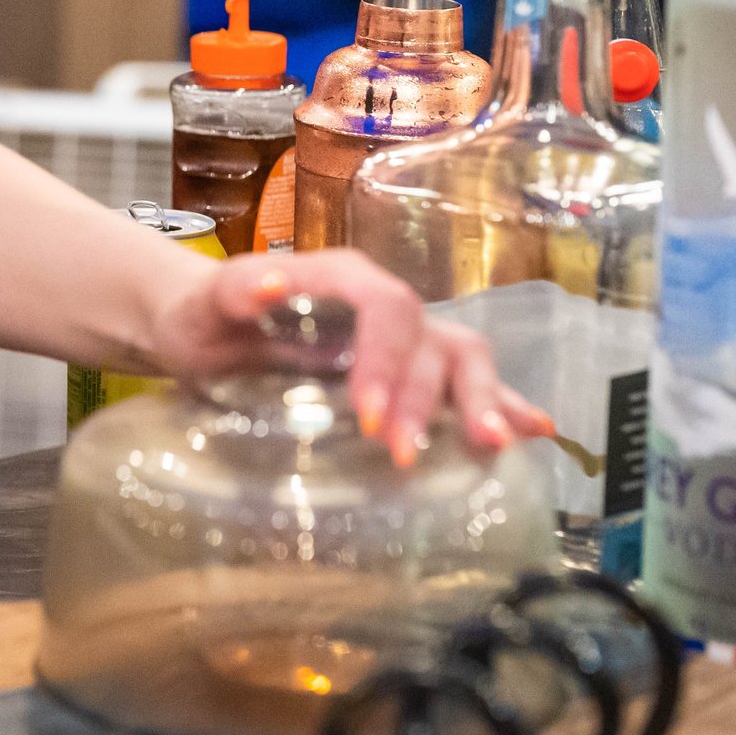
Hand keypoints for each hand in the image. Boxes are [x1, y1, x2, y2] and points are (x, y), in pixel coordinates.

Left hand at [148, 250, 554, 465]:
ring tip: (492, 445)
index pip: (387, 309)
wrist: (201, 327)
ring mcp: (403, 340)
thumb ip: (235, 289)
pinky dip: (503, 403)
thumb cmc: (205, 313)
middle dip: (427, 400)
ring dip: (479, 403)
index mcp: (345, 279)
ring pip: (462, 360)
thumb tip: (271, 283)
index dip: (387, 360)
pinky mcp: (407, 375)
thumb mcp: (208, 300)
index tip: (366, 417)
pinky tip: (534, 430)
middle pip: (432, 341)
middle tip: (402, 456)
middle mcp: (384, 304)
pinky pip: (465, 383)